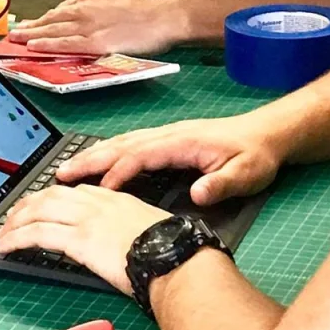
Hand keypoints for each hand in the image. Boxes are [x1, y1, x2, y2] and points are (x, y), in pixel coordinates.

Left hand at [0, 183, 171, 294]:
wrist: (177, 259)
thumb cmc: (173, 252)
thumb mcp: (150, 230)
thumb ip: (130, 229)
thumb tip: (122, 242)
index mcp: (116, 199)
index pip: (75, 192)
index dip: (52, 197)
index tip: (40, 203)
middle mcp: (98, 203)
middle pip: (52, 195)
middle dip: (28, 204)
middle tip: (12, 216)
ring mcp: (87, 219)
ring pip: (40, 211)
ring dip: (16, 221)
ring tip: (3, 232)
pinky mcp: (79, 239)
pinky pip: (38, 233)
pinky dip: (17, 237)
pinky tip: (5, 245)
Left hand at [7, 0, 184, 57]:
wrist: (161, 17)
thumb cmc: (144, 14)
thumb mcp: (115, 2)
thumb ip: (96, 9)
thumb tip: (80, 21)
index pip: (61, 10)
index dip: (44, 19)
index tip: (30, 24)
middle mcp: (85, 8)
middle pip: (52, 19)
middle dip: (32, 26)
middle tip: (14, 33)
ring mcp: (89, 24)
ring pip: (54, 30)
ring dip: (32, 35)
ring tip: (15, 40)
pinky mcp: (94, 41)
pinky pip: (65, 43)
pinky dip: (47, 44)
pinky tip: (33, 46)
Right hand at [55, 114, 284, 206]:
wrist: (269, 134)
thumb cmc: (257, 155)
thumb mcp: (247, 173)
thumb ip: (222, 184)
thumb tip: (198, 195)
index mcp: (182, 141)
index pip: (141, 155)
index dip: (119, 172)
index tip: (98, 191)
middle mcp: (168, 134)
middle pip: (122, 144)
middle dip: (90, 158)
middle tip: (60, 173)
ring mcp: (166, 135)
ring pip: (123, 142)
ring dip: (94, 154)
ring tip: (68, 168)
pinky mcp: (168, 140)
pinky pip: (131, 144)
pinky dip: (109, 152)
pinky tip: (98, 162)